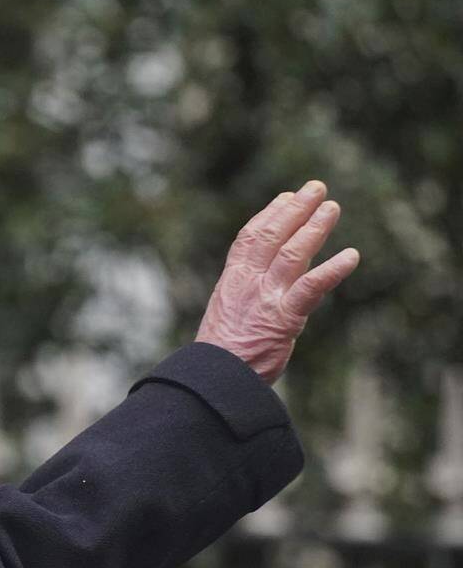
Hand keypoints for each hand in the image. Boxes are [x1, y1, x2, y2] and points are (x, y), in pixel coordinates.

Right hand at [195, 180, 359, 383]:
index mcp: (232, 280)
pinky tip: (351, 256)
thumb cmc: (221, 353)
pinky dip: (332, 270)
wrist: (216, 379)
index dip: (269, 214)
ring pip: (293, 253)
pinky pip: (311, 288)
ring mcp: (267, 298)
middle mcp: (248, 283)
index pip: (250, 238)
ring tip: (331, 208)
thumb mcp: (226, 313)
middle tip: (315, 188)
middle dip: (295, 209)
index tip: (286, 198)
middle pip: (273, 236)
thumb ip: (244, 293)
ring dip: (315, 228)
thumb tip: (260, 280)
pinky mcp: (285, 318)